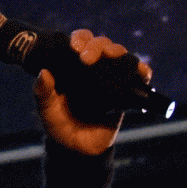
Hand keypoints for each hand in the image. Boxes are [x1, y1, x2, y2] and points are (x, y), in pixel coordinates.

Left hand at [34, 30, 151, 155]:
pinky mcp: (126, 93)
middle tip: (87, 58)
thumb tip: (43, 73)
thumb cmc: (59, 126)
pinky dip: (142, 71)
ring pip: (120, 55)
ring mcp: (111, 79)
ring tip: (112, 56)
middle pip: (102, 44)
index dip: (80, 38)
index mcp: (72, 66)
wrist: (78, 149)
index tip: (75, 47)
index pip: (80, 42)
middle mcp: (93, 68)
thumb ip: (43, 93)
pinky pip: (139, 77)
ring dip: (119, 52)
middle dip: (97, 45)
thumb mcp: (47, 110)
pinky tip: (141, 72)